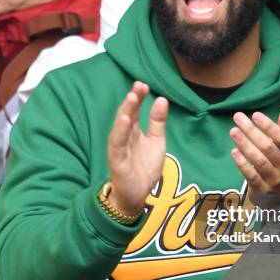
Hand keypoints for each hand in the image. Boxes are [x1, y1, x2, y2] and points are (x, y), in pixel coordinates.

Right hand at [108, 81, 168, 215]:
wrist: (136, 195)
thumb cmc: (144, 167)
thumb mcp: (156, 141)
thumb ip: (158, 122)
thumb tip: (162, 99)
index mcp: (133, 131)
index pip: (135, 110)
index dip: (139, 97)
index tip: (144, 84)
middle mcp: (124, 136)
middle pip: (127, 114)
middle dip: (132, 100)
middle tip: (139, 85)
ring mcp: (119, 148)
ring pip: (120, 127)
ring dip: (126, 112)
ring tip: (132, 97)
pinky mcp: (117, 161)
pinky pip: (118, 145)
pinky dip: (120, 132)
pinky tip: (124, 121)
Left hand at [230, 106, 279, 199]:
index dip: (269, 126)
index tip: (255, 114)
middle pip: (268, 147)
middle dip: (251, 131)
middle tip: (237, 117)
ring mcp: (274, 179)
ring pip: (259, 161)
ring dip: (245, 145)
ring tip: (233, 131)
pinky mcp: (262, 190)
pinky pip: (251, 175)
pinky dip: (242, 163)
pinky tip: (234, 151)